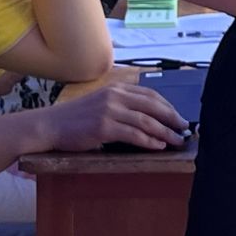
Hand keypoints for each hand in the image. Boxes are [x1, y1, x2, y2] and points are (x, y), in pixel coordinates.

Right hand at [39, 83, 189, 151]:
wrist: (50, 125)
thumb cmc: (76, 118)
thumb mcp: (101, 103)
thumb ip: (122, 105)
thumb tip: (148, 118)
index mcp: (117, 89)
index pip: (150, 95)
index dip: (168, 106)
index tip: (179, 117)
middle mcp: (115, 96)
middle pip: (153, 106)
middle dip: (172, 118)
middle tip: (185, 129)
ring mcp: (110, 111)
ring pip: (146, 121)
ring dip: (165, 132)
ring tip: (177, 140)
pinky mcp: (104, 127)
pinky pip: (133, 134)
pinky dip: (149, 141)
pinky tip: (158, 146)